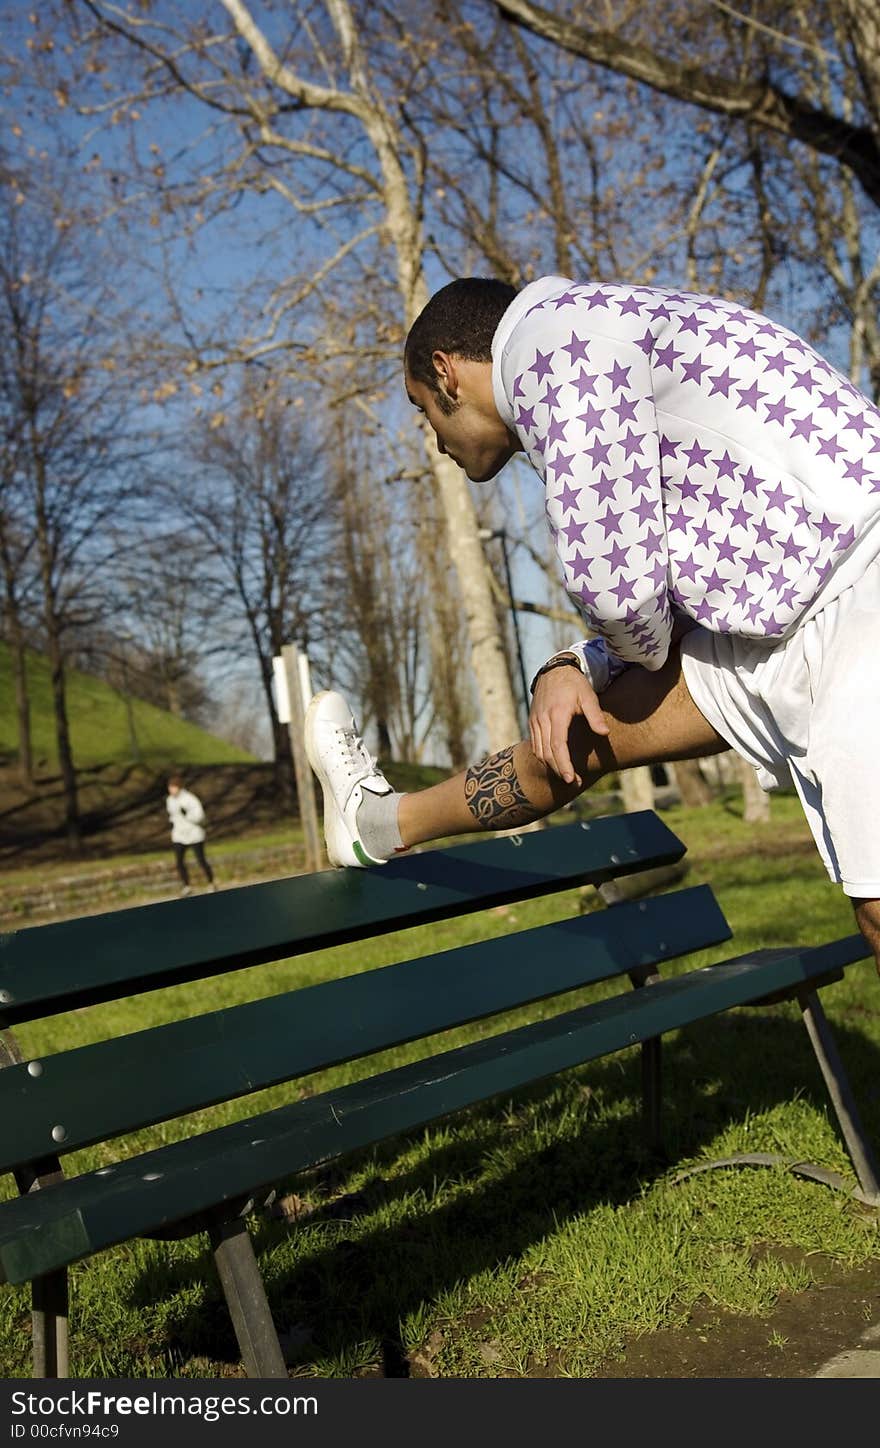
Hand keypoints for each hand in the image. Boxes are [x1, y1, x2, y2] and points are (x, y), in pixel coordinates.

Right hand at [529, 665, 609, 785]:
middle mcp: (542, 719)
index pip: (557, 745)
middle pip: (546, 753)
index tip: (571, 778)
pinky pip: (535, 745)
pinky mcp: (532, 722)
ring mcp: (535, 721)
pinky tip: (556, 762)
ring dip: (551, 766)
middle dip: (559, 770)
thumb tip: (604, 733)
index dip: (563, 764)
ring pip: (539, 751)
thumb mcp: (588, 696)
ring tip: (567, 775)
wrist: (554, 670)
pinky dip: (544, 756)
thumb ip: (595, 715)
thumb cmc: (574, 684)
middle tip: (573, 782)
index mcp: (557, 714)